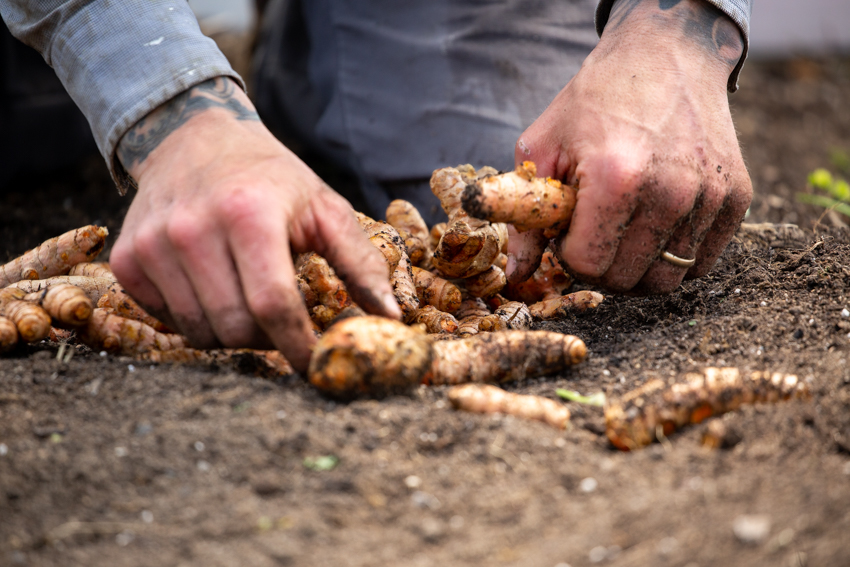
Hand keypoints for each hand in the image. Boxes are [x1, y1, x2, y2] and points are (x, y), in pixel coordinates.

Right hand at [110, 77, 399, 370]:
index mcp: (248, 214)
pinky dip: (197, 319)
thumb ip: (361, 263)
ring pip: (200, 333)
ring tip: (248, 296)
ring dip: (233, 331)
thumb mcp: (324, 207)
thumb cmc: (271, 178)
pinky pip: (168, 321)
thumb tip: (390, 319)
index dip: (298, 346)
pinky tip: (213, 287)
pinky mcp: (129, 258)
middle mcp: (192, 229)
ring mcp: (154, 245)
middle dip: (268, 339)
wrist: (195, 138)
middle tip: (283, 321)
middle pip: (235, 327)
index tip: (317, 365)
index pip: (272, 305)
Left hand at [512, 0, 751, 293]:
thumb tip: (517, 275)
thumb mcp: (542, 148)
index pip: (588, 266)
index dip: (568, 254)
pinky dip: (674, 255)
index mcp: (615, 179)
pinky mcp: (737, 197)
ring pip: (667, 279)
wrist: (666, 55)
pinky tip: (654, 224)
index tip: (567, 231)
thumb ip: (526, 220)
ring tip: (622, 228)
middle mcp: (670, 193)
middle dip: (600, 267)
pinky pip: (702, 262)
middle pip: (627, 280)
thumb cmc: (595, 101)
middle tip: (593, 233)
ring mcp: (709, 197)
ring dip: (637, 266)